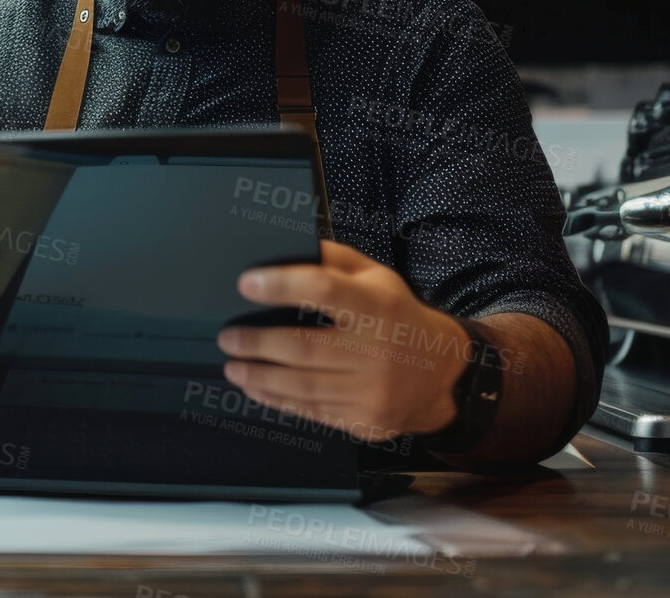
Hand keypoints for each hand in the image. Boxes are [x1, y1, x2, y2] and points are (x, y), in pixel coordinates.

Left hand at [216, 239, 470, 443]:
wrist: (441, 372)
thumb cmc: (398, 316)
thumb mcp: (376, 278)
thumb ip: (333, 261)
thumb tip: (283, 250)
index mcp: (378, 305)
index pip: (324, 289)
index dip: (282, 285)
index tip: (247, 284)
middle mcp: (377, 350)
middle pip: (303, 348)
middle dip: (256, 343)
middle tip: (228, 337)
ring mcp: (372, 391)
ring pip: (302, 386)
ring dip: (259, 376)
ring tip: (234, 365)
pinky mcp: (364, 420)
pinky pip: (312, 411)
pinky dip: (277, 400)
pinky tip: (257, 388)